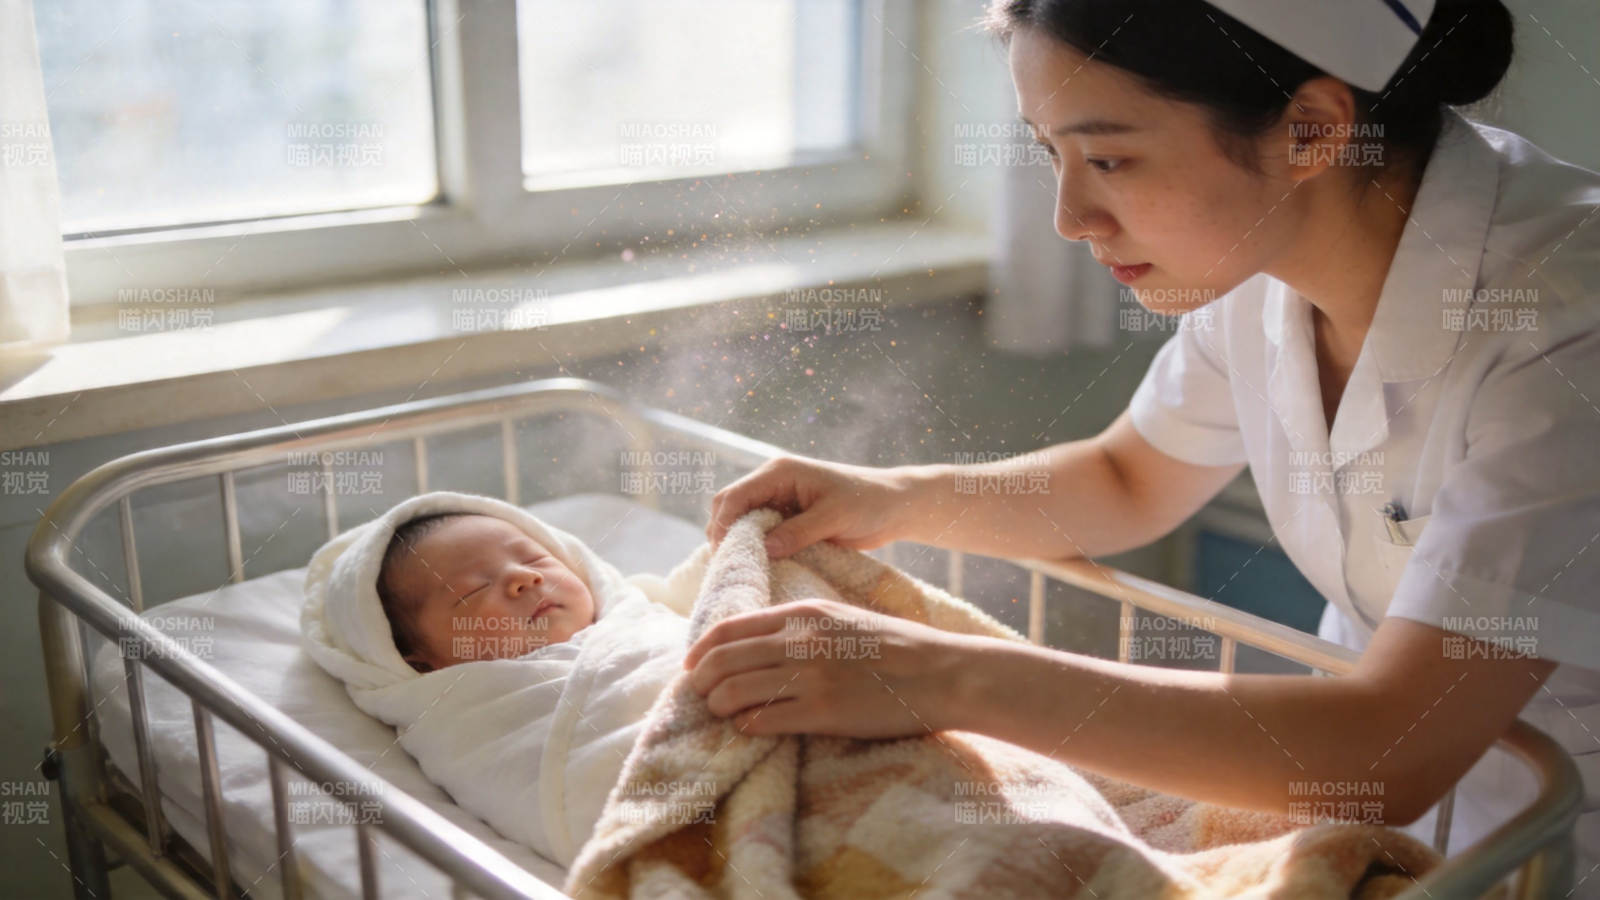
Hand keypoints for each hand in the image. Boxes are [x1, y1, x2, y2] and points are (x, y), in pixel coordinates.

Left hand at [682, 597, 967, 738]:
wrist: (941, 673)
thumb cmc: (895, 648)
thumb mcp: (842, 619)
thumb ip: (800, 626)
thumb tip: (758, 641)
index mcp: (803, 615)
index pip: (729, 629)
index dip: (701, 650)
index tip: (691, 666)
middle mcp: (800, 642)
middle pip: (722, 660)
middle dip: (700, 680)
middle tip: (699, 695)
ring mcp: (810, 677)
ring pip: (734, 691)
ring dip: (718, 706)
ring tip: (721, 715)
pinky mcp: (823, 712)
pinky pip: (764, 721)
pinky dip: (747, 726)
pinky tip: (750, 729)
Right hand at [706, 455, 925, 557]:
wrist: (894, 506)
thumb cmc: (867, 502)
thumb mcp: (833, 517)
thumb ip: (798, 532)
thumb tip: (763, 548)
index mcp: (779, 472)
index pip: (735, 496)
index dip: (724, 524)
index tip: (726, 554)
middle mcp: (773, 484)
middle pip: (730, 507)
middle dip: (726, 534)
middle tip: (732, 567)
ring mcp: (779, 502)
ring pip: (742, 522)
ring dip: (740, 543)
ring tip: (744, 570)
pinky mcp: (788, 520)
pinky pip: (761, 534)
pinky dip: (756, 549)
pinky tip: (759, 568)